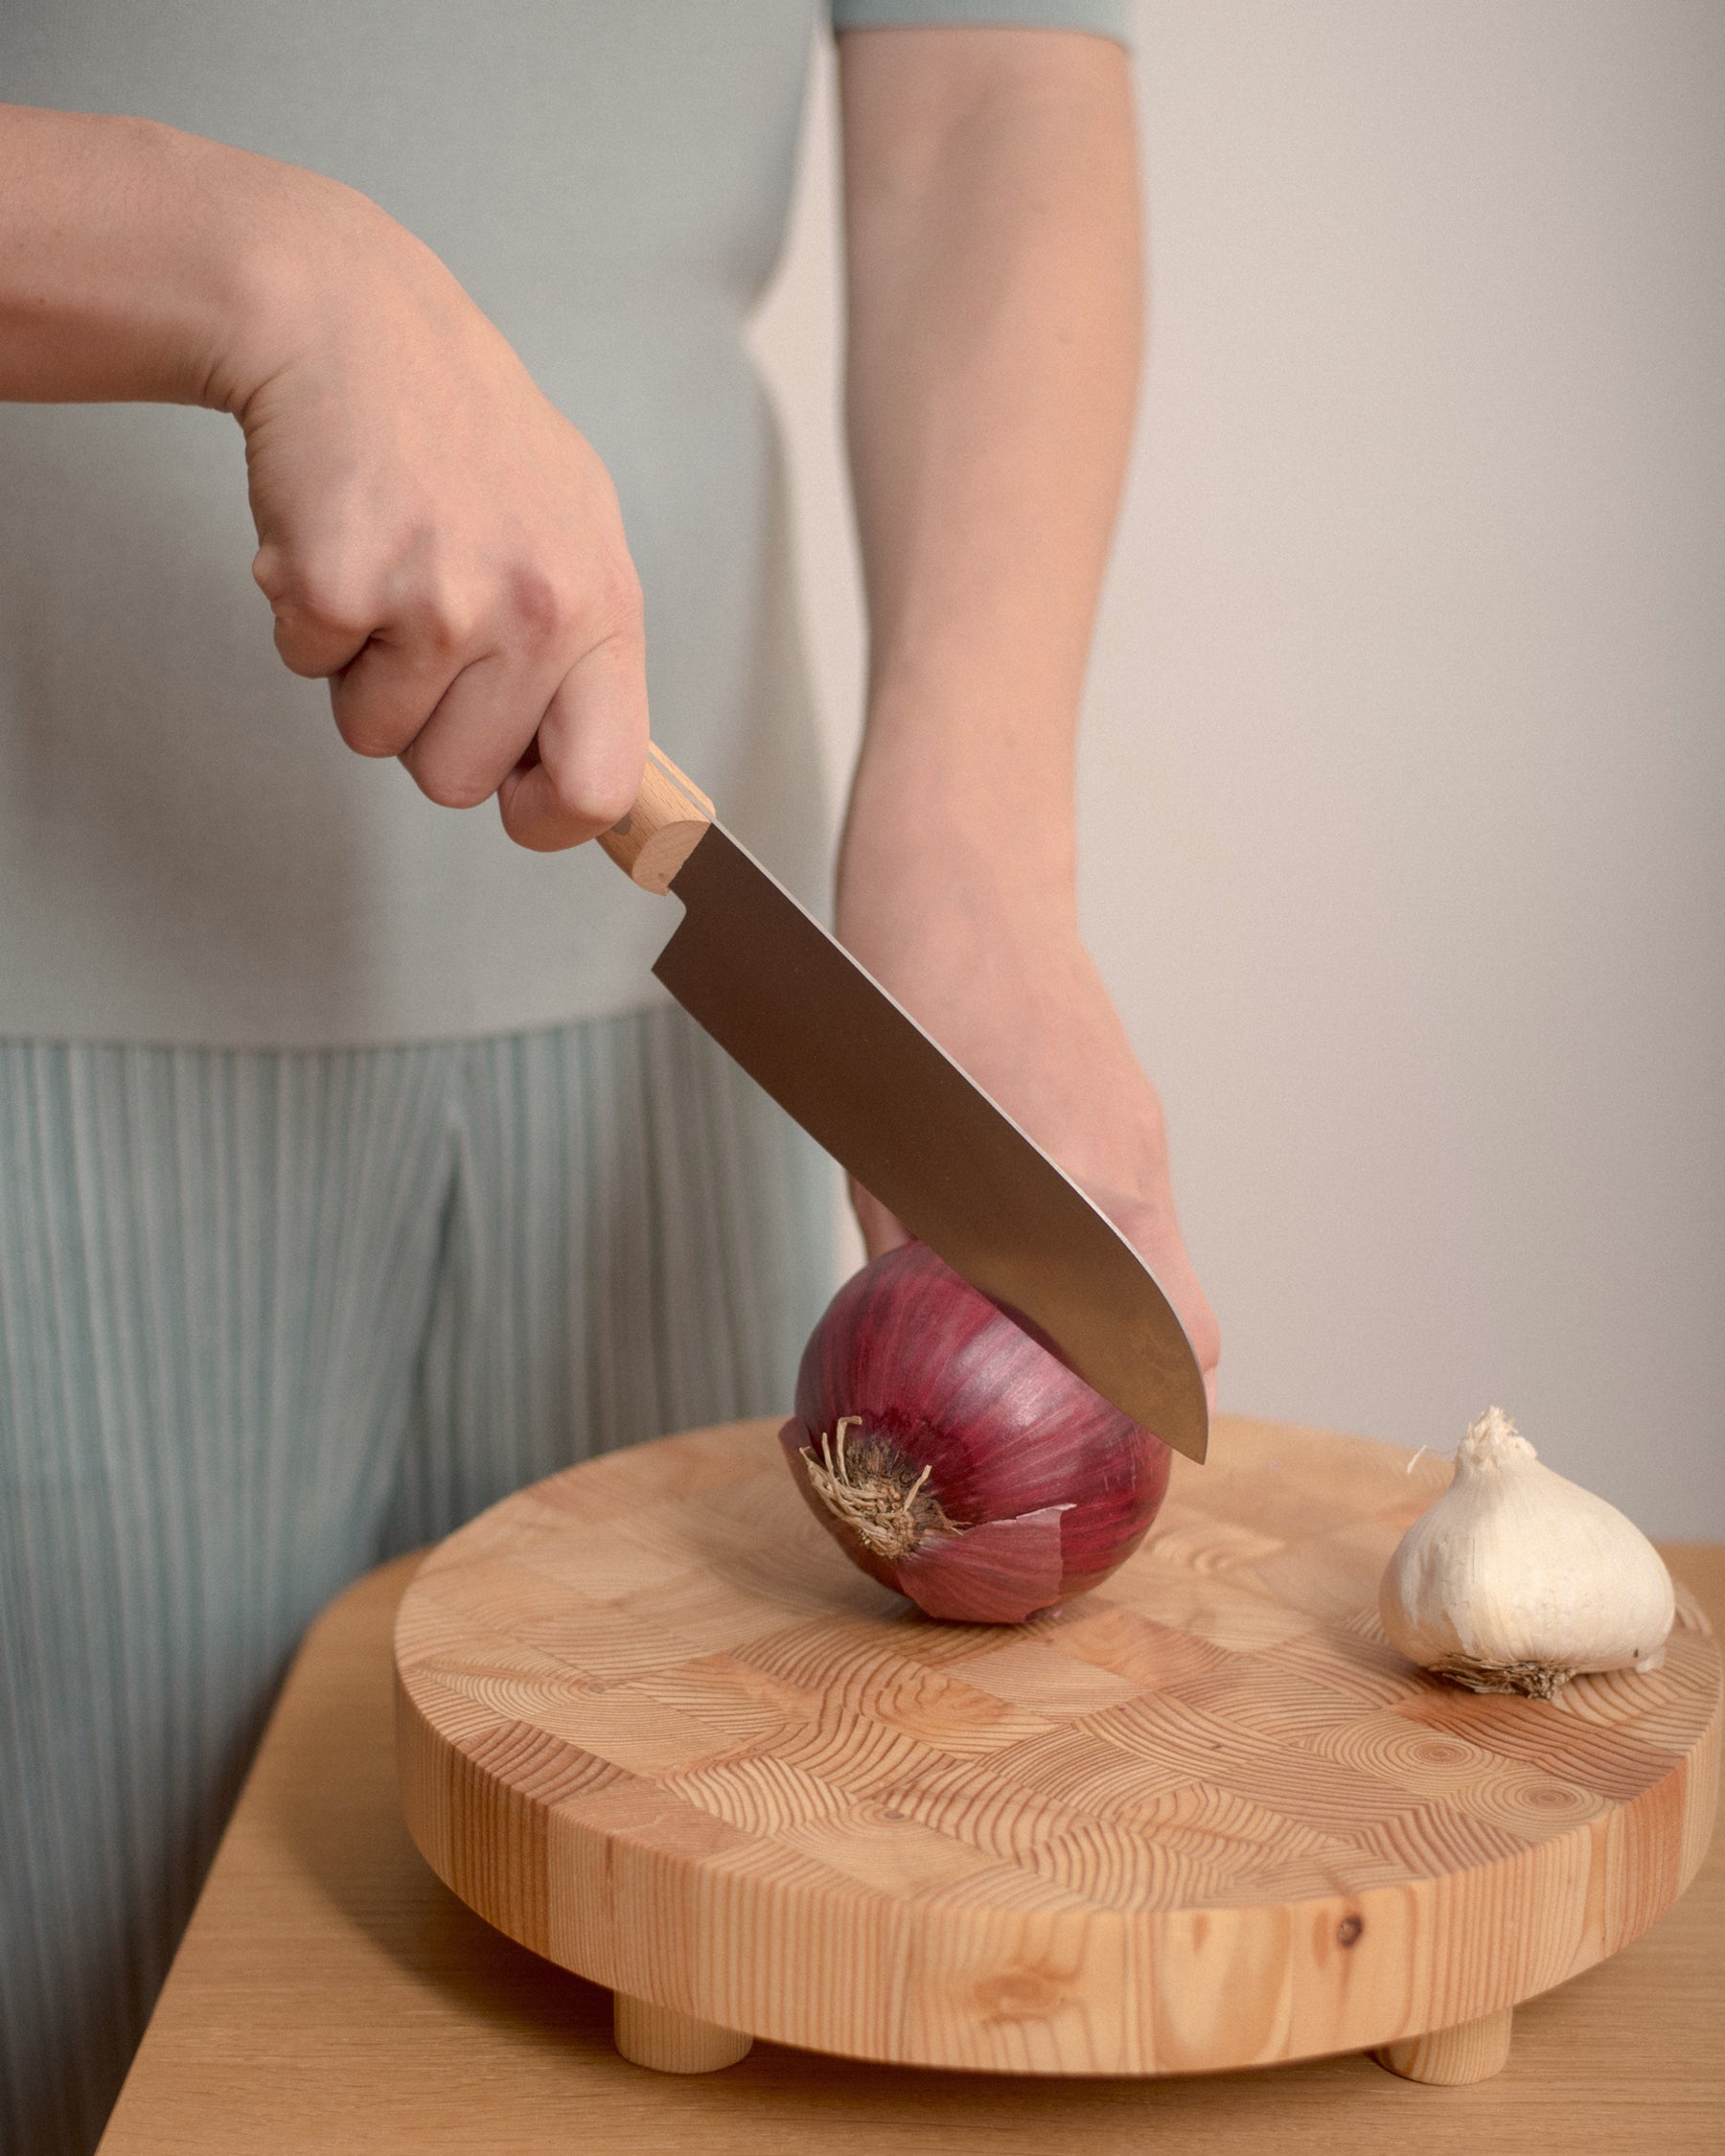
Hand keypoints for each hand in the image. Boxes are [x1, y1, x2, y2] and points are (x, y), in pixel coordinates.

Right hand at [225, 173, 645, 847]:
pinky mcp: (338, 584)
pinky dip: (305, 620)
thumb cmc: (464, 429)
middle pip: (457, 781)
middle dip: (424, 726)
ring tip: (384, 570)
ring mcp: (436, 599)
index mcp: (602, 606)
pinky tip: (334, 539)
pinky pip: (305, 668)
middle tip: (422, 629)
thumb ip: (586, 656)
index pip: (601, 786)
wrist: (351, 320)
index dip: (546, 818)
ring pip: (373, 736)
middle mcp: (533, 610)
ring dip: (361, 671)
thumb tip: (594, 783)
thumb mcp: (574, 529)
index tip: (516, 801)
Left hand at [838, 847, 1221, 1412]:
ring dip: (1118, 1315)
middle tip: (1079, 1430)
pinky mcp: (1124, 1105)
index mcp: (1082, 1186)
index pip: (1173, 1336)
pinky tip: (1031, 1256)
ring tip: (1044, 1352)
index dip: (1159, 1410)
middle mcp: (1130, 1165)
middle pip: (1178, 1313)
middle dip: (1143, 1381)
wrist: (960, 876)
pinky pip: (1131, 1206)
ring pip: (1155, 1261)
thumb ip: (910, 1255)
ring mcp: (1137, 1130)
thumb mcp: (882, 1148)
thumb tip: (901, 1348)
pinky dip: (1101, 1252)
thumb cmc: (905, 1002)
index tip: (1119, 1458)